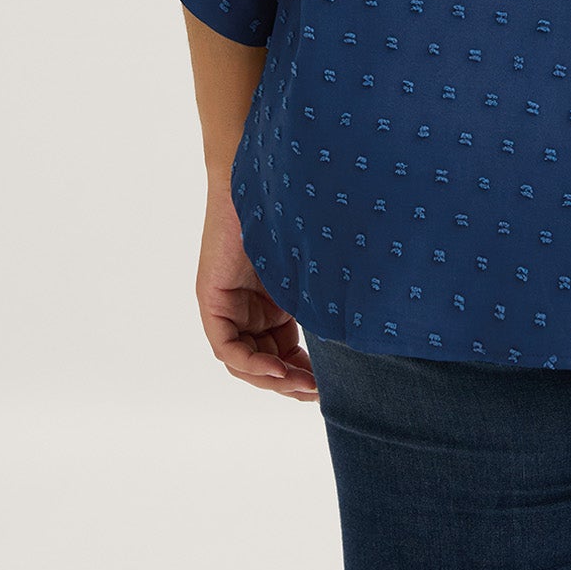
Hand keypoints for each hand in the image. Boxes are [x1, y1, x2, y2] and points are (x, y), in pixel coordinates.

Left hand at [196, 183, 318, 400]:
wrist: (262, 175)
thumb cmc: (295, 210)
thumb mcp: (311, 267)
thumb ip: (320, 296)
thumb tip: (359, 323)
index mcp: (268, 302)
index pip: (280, 350)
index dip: (300, 372)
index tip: (325, 384)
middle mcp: (245, 308)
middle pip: (262, 361)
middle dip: (289, 382)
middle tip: (316, 393)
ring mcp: (226, 306)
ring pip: (244, 361)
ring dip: (271, 379)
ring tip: (302, 385)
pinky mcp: (211, 301)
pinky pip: (227, 347)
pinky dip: (251, 362)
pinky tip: (276, 368)